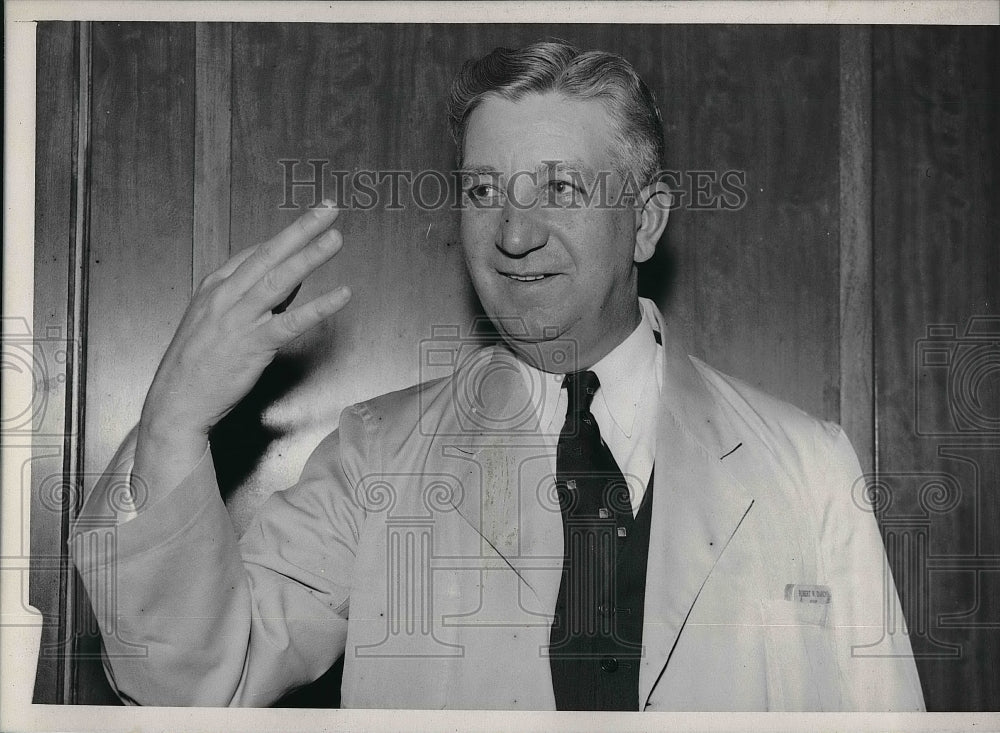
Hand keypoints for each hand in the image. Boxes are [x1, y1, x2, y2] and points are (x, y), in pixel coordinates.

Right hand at [135, 201, 349, 489]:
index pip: (255, 252)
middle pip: (269, 254)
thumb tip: (284, 284)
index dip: (285, 235)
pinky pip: (292, 321)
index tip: (310, 219)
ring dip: (310, 256)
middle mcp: (225, 296)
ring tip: (336, 238)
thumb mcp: (213, 321)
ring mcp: (239, 319)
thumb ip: (245, 300)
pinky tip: (342, 294)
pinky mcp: (253, 345)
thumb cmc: (197, 364)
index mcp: (215, 287)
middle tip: (328, 209)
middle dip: (300, 229)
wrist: (176, 401)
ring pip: (279, 279)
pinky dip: (319, 306)